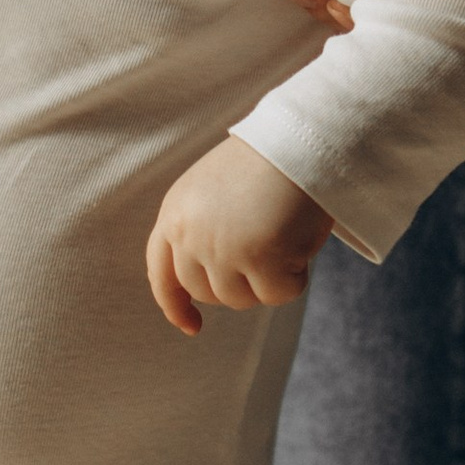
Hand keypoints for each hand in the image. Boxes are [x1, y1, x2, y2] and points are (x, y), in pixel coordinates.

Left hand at [148, 138, 334, 335]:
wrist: (302, 138)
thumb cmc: (269, 162)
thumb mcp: (215, 193)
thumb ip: (203, 231)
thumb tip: (209, 286)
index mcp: (175, 212)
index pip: (162, 272)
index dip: (174, 304)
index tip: (192, 326)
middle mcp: (190, 233)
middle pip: (208, 294)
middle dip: (240, 286)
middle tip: (269, 255)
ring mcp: (221, 247)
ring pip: (243, 299)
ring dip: (270, 279)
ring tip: (286, 237)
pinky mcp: (258, 257)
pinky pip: (280, 294)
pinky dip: (297, 278)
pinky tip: (302, 242)